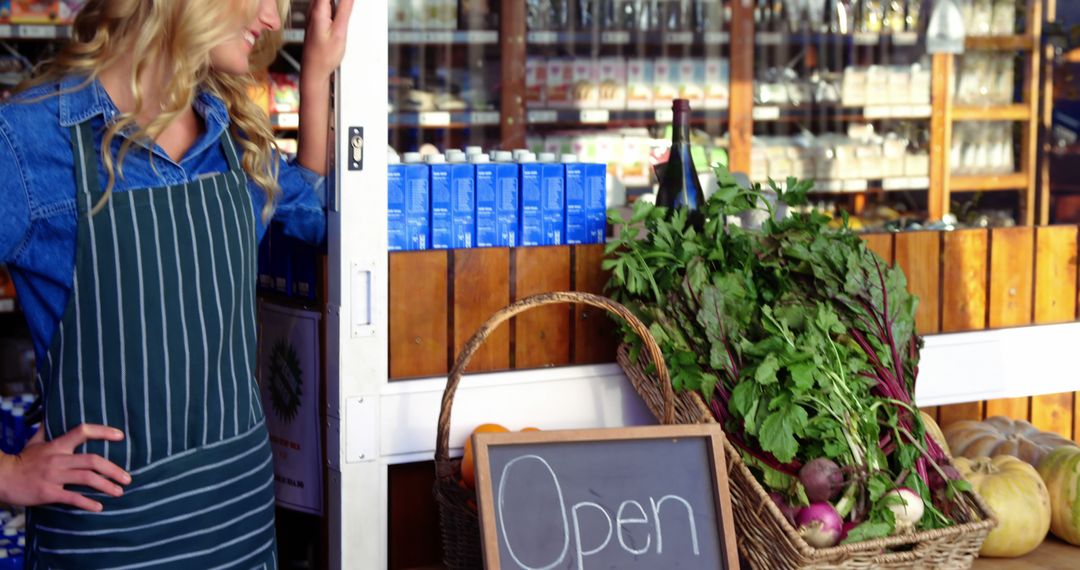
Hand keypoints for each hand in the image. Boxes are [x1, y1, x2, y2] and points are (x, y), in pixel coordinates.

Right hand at [0, 424, 130, 511]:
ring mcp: (53, 476)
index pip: (82, 432)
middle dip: (114, 470)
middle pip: (93, 460)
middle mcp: (58, 459)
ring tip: (119, 492)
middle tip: (128, 478)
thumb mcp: (34, 442)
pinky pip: (72, 497)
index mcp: (57, 445)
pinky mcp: (47, 492)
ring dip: (106, 486)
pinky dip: (87, 503)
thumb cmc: (21, 460)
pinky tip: (99, 507)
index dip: (103, 432)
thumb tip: (53, 416)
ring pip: (86, 478)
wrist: (1, 477)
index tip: (121, 436)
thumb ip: (47, 431)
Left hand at [301, 0, 354, 81]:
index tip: (351, 1)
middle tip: (351, 7)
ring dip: (340, 4)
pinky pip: (326, 6)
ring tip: (346, 15)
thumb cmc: (324, 57)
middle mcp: (313, 10)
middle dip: (343, 2)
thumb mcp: (339, 32)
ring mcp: (313, 15)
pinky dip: (336, 7)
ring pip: (327, 0)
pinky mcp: (317, 20)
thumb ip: (345, 9)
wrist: (314, 71)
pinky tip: (342, 16)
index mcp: (318, 10)